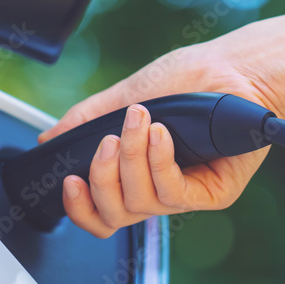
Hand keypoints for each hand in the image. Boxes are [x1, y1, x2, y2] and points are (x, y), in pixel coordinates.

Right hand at [39, 31, 284, 237]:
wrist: (234, 68)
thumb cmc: (190, 79)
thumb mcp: (127, 95)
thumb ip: (87, 119)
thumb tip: (49, 138)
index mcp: (135, 174)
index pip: (101, 212)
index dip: (80, 208)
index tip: (70, 181)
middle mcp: (158, 188)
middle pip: (115, 215)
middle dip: (102, 179)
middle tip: (107, 141)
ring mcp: (185, 194)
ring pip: (141, 204)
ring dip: (131, 160)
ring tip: (139, 122)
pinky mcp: (212, 193)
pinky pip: (173, 195)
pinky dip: (159, 163)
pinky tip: (159, 134)